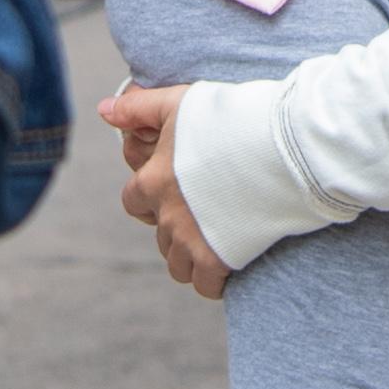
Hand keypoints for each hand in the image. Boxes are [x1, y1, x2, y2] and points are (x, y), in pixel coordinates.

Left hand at [103, 83, 231, 295]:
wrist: (285, 144)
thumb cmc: (233, 117)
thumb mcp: (180, 102)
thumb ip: (139, 108)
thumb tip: (103, 110)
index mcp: (153, 179)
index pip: (133, 200)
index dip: (152, 198)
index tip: (177, 192)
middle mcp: (167, 214)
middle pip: (159, 236)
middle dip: (176, 229)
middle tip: (206, 212)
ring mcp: (191, 239)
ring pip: (177, 265)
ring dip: (191, 256)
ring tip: (217, 238)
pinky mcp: (219, 259)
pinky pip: (204, 286)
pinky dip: (214, 280)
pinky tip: (230, 264)